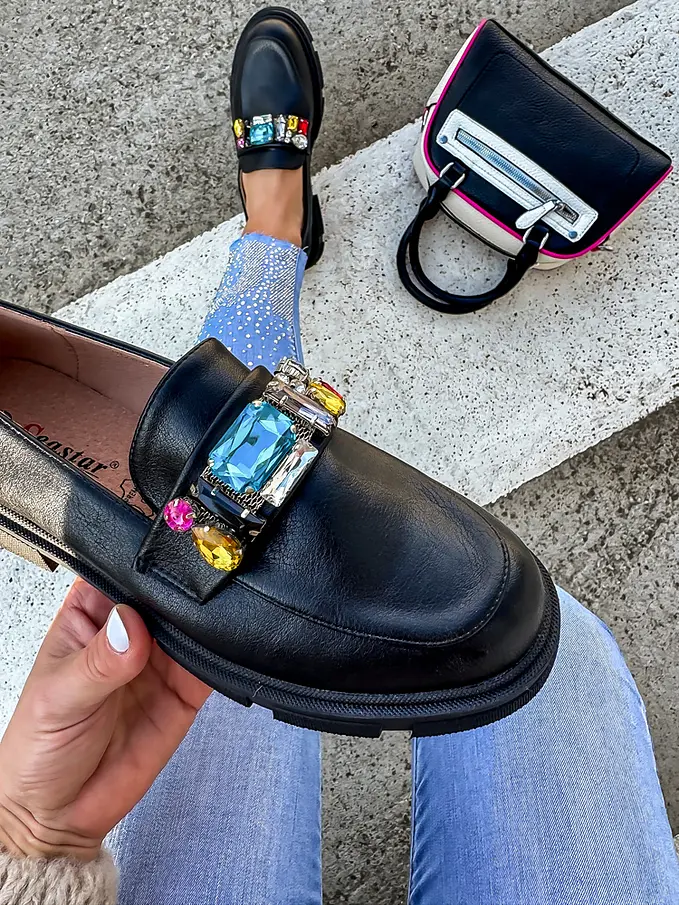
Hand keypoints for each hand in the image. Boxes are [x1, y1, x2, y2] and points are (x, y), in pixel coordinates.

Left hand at [0, 579, 210, 859]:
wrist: (59, 815)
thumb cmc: (40, 747)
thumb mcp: (59, 698)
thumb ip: (97, 662)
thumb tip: (130, 626)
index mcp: (89, 614)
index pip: (120, 571)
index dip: (143, 561)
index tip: (164, 556)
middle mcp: (129, 630)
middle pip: (166, 593)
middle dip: (182, 591)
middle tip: (191, 595)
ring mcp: (159, 659)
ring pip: (193, 623)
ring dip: (204, 621)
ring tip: (202, 626)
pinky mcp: (185, 690)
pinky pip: (212, 663)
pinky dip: (222, 655)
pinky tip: (218, 652)